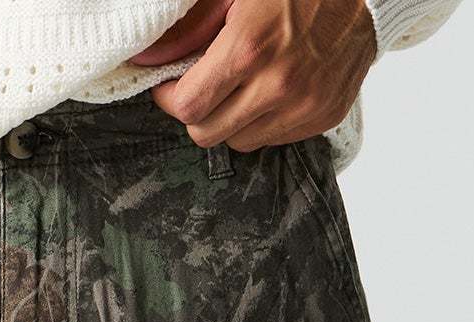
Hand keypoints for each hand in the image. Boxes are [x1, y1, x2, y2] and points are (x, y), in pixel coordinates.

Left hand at [132, 0, 376, 151]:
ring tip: (242, 84)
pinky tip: (272, 88)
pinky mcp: (324, 117)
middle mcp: (278, 86)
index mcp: (250, 49)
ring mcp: (304, 107)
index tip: (172, 85)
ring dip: (231, 119)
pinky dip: (264, 120)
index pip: (188, 107)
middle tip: (203, 87)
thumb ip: (192, 26)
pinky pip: (274, 139)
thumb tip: (150, 59)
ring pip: (239, 142)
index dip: (170, 98)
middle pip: (207, 134)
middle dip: (197, 113)